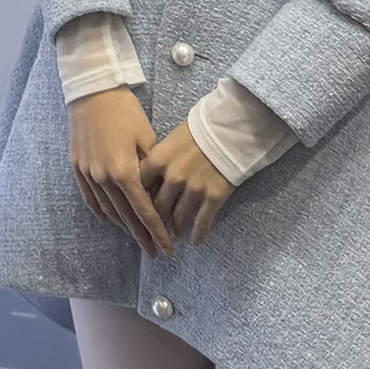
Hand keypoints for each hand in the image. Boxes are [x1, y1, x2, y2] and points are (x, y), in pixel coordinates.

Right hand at [68, 87, 173, 257]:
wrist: (92, 91)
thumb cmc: (124, 110)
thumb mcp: (146, 137)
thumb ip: (153, 169)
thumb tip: (161, 192)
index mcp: (124, 172)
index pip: (144, 211)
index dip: (157, 231)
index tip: (168, 248)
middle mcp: (104, 178)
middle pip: (126, 217)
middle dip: (142, 236)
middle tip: (155, 253)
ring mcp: (88, 173)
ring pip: (107, 210)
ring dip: (123, 227)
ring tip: (137, 238)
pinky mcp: (77, 166)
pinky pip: (90, 198)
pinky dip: (101, 212)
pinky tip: (110, 220)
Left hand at [140, 122, 235, 244]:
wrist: (230, 127)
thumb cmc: (200, 128)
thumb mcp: (171, 139)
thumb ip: (158, 160)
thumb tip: (150, 179)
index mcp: (157, 160)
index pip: (140, 187)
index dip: (139, 200)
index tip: (139, 209)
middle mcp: (172, 178)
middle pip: (157, 207)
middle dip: (155, 221)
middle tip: (155, 230)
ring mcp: (193, 189)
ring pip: (178, 218)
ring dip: (175, 230)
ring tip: (174, 236)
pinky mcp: (213, 197)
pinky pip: (202, 222)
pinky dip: (198, 235)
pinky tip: (195, 241)